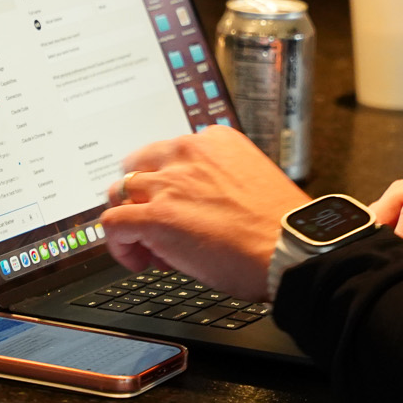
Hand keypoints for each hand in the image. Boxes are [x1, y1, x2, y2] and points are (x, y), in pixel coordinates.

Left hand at [99, 125, 310, 301]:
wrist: (289, 249)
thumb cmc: (280, 226)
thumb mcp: (251, 180)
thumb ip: (217, 182)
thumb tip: (194, 208)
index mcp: (214, 141)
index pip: (168, 154)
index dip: (166, 185)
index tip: (175, 207)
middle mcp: (188, 153)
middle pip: (136, 166)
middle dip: (141, 196)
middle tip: (155, 226)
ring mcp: (169, 183)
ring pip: (119, 193)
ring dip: (129, 220)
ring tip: (148, 247)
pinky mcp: (156, 217)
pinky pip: (113, 224)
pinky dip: (119, 245)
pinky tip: (138, 260)